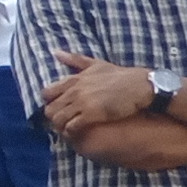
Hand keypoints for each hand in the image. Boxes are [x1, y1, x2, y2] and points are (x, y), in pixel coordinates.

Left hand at [42, 53, 156, 130]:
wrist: (141, 86)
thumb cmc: (121, 76)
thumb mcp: (97, 64)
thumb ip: (75, 60)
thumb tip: (56, 52)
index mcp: (74, 79)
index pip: (46, 93)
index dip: (50, 103)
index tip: (59, 108)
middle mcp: (74, 91)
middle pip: (49, 109)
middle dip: (54, 118)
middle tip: (64, 122)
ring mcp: (82, 103)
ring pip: (57, 119)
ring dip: (61, 127)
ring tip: (69, 130)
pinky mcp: (92, 114)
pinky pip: (71, 127)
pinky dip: (71, 132)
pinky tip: (78, 133)